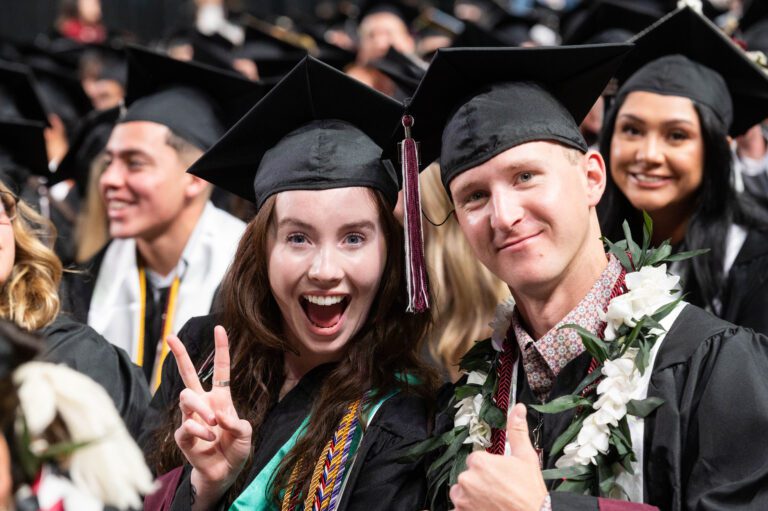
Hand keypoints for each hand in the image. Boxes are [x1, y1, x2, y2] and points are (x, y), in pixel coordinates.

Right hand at [169, 326, 251, 507]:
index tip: (219, 328)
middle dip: (179, 354)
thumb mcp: (246, 434)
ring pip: (186, 397)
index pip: (220, 369)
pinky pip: (186, 425)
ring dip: (201, 409)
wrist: (224, 473)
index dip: (221, 349)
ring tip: (213, 423)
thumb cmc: (235, 450)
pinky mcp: (183, 435)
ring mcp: (191, 417)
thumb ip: (237, 423)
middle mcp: (203, 404)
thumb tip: (218, 417)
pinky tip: (208, 438)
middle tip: (170, 337)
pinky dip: (200, 430)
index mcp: (221, 398)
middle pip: (187, 374)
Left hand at [450, 404, 547, 510]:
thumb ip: (517, 431)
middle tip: (498, 490)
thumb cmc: (529, 492)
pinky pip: (459, 509)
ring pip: (462, 493)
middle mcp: (467, 480)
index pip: (476, 460)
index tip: (499, 475)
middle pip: (468, 476)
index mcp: (479, 462)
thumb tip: (517, 409)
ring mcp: (463, 500)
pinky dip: (468, 509)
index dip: (488, 468)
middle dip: (480, 482)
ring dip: (472, 497)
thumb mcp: (526, 458)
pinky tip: (485, 508)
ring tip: (492, 501)